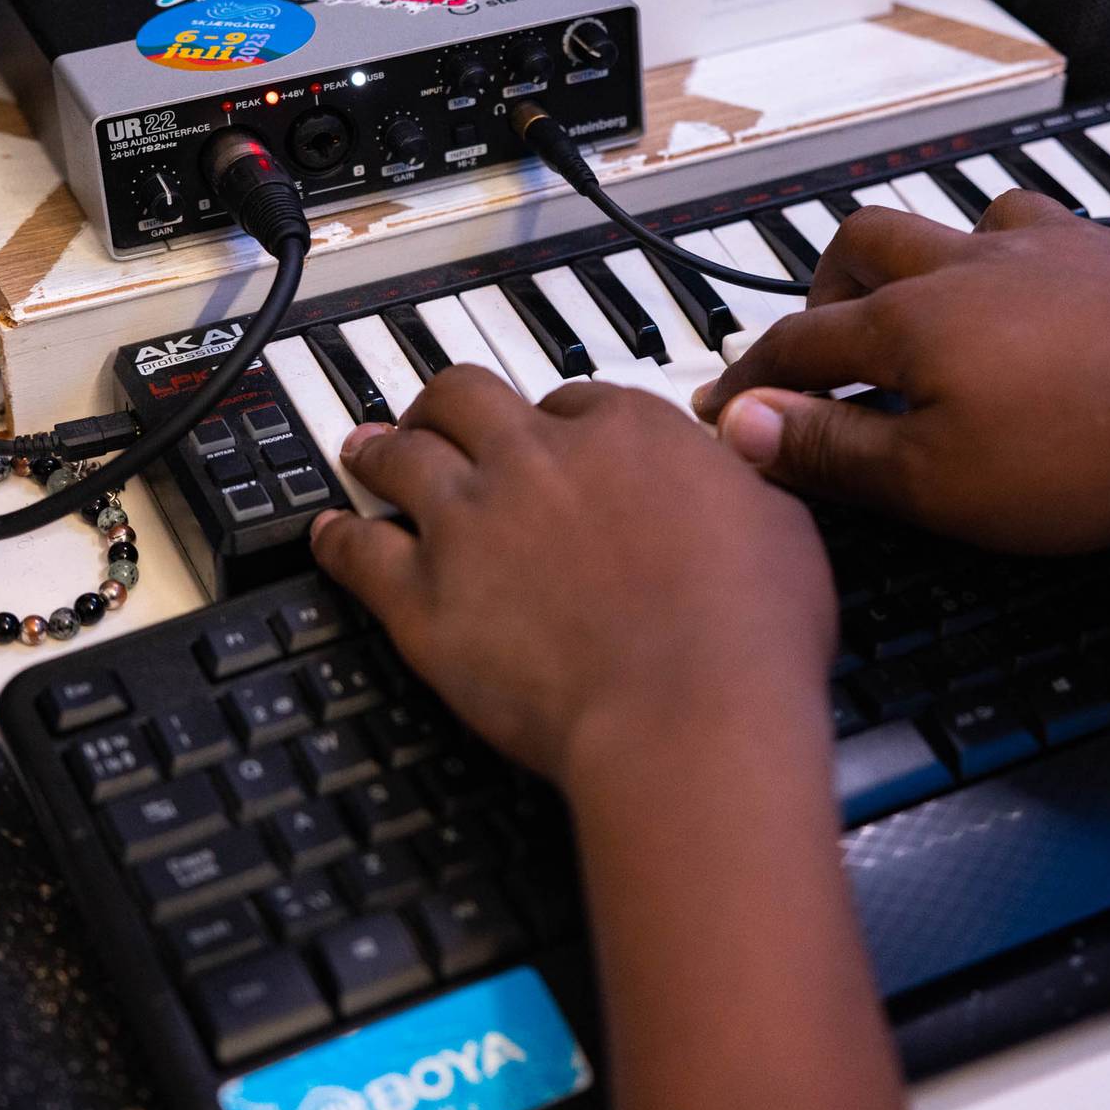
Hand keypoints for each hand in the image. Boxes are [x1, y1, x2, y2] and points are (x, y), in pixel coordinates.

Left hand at [310, 369, 837, 786]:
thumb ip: (739, 483)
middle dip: (449, 402)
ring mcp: (471, 523)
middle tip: (439, 414)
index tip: (555, 442)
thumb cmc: (750, 632)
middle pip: (466, 396)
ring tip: (364, 450)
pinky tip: (327, 536)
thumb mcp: (782, 523)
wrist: (689, 713)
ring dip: (379, 449)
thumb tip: (735, 470)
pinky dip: (336, 539)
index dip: (558, 421)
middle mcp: (537, 458)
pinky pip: (358, 551)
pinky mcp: (424, 599)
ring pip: (400, 455)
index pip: (572, 399)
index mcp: (627, 429)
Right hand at [694, 191, 1109, 552]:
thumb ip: (834, 448)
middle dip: (831, 285)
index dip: (753, 380)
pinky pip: (1084, 230)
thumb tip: (746, 426)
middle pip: (871, 241)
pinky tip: (1072, 284)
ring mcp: (1060, 247)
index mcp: (913, 320)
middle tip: (827, 334)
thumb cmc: (1088, 450)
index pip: (800, 343)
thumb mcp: (936, 481)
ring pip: (976, 218)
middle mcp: (975, 263)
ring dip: (943, 253)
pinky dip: (1058, 257)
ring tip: (945, 298)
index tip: (725, 408)